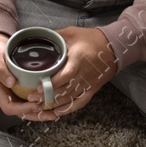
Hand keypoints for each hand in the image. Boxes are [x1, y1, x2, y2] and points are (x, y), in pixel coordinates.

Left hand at [0, 28, 118, 121]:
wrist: (114, 47)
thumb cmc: (91, 38)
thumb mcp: (71, 33)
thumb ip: (54, 37)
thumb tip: (35, 38)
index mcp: (79, 59)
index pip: (65, 75)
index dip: (52, 84)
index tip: (38, 88)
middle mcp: (85, 74)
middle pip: (65, 91)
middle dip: (47, 97)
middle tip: (31, 100)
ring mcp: (89, 84)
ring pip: (70, 99)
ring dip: (53, 105)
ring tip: (37, 108)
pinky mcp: (92, 90)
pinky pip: (80, 103)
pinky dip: (68, 109)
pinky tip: (56, 113)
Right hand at [0, 31, 55, 121]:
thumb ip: (0, 70)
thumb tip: (11, 83)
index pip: (9, 107)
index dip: (22, 109)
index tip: (35, 104)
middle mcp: (8, 96)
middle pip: (21, 113)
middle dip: (36, 115)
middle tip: (51, 112)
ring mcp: (16, 94)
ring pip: (28, 110)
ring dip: (41, 113)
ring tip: (55, 113)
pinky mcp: (24, 90)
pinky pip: (33, 101)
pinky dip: (42, 104)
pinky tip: (53, 102)